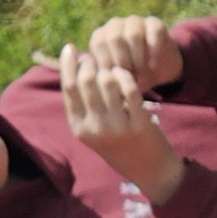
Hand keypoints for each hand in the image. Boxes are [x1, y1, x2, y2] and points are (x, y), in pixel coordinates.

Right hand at [58, 42, 185, 201]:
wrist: (148, 169)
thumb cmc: (117, 141)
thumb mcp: (93, 127)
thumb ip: (82, 102)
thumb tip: (74, 63)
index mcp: (79, 128)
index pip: (68, 88)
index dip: (68, 64)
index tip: (71, 48)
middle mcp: (95, 129)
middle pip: (86, 81)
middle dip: (91, 64)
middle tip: (98, 59)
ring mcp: (117, 127)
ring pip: (107, 81)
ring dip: (111, 69)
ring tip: (114, 69)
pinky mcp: (138, 124)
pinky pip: (129, 88)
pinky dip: (126, 76)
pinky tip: (126, 75)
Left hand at [86, 14, 182, 92]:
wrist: (156, 71)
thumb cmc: (129, 77)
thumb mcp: (114, 81)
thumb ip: (105, 79)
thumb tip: (100, 81)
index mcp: (100, 36)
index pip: (99, 44)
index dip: (109, 64)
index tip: (117, 80)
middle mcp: (115, 25)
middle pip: (115, 37)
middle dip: (124, 62)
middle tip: (130, 78)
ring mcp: (135, 22)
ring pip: (133, 35)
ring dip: (138, 58)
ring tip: (141, 73)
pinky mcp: (155, 23)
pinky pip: (153, 31)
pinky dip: (153, 50)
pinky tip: (153, 65)